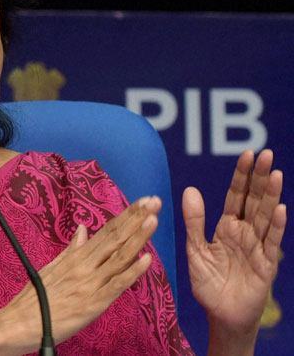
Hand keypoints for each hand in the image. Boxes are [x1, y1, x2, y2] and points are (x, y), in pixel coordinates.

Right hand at [0, 196, 160, 354]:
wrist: (18, 323)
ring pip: (118, 257)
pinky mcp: (93, 303)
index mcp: (76, 257)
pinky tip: (146, 259)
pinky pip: (115, 285)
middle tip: (154, 201)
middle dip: (136, 219)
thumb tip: (83, 229)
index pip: (106, 231)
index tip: (143, 202)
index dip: (126, 216)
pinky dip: (132, 272)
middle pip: (114, 238)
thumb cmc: (34, 299)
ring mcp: (90, 283)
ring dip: (137, 237)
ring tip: (153, 219)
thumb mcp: (52, 268)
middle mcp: (85, 265)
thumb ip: (71, 249)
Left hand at [182, 149, 286, 335]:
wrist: (220, 314)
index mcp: (227, 227)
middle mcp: (244, 233)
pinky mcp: (265, 265)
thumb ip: (194, 221)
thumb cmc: (208, 282)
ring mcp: (257, 247)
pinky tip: (279, 209)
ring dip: (270, 195)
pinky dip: (274, 226)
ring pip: (264, 216)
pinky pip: (270, 243)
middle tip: (267, 153)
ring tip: (276, 173)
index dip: (241, 176)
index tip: (247, 154)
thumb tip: (190, 189)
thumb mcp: (195, 249)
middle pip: (253, 200)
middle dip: (260, 177)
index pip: (236, 196)